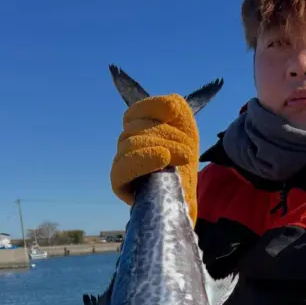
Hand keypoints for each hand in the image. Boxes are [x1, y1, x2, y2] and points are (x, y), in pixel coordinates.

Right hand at [110, 94, 199, 224]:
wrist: (186, 199)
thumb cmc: (184, 167)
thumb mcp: (187, 130)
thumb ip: (177, 108)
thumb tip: (170, 105)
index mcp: (137, 132)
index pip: (134, 112)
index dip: (152, 108)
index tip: (173, 112)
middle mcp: (125, 146)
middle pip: (136, 127)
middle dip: (167, 134)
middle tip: (187, 151)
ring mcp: (121, 164)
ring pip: (132, 143)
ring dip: (164, 146)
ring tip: (183, 158)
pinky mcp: (118, 183)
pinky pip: (123, 167)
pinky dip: (144, 159)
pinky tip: (163, 158)